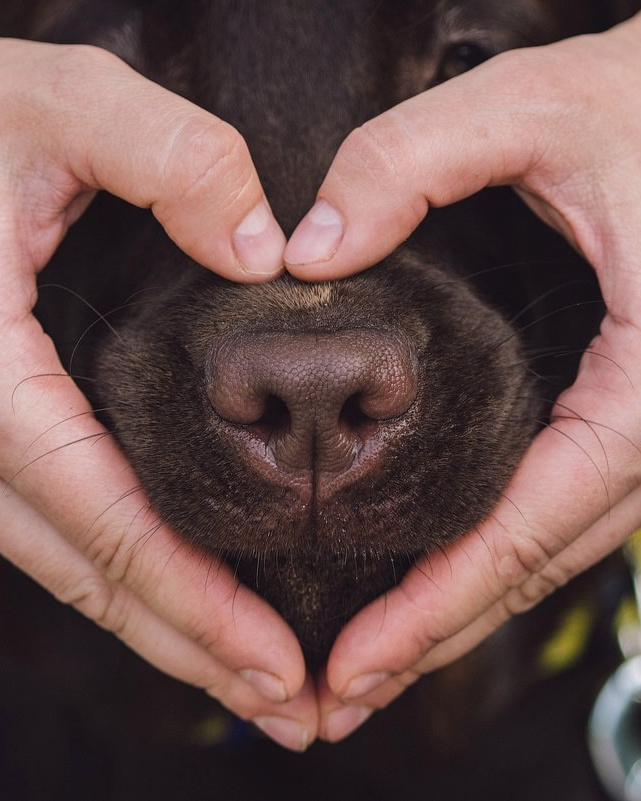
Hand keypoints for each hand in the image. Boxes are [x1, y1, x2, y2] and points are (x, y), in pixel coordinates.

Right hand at [0, 38, 315, 750]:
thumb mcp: (58, 104)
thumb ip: (166, 157)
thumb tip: (263, 251)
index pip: (102, 521)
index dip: (193, 601)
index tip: (279, 664)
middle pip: (91, 573)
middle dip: (193, 649)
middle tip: (292, 709)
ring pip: (75, 568)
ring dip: (167, 630)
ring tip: (259, 681)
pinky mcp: (1, 432)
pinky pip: (68, 526)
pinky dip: (134, 577)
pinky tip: (190, 598)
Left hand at [283, 14, 640, 740]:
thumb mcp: (540, 108)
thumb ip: (413, 160)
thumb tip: (306, 249)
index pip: (531, 532)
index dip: (436, 608)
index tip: (355, 666)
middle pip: (535, 567)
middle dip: (436, 637)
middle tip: (339, 694)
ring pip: (548, 551)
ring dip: (460, 611)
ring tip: (371, 658)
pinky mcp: (622, 412)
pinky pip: (555, 507)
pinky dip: (490, 555)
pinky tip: (434, 571)